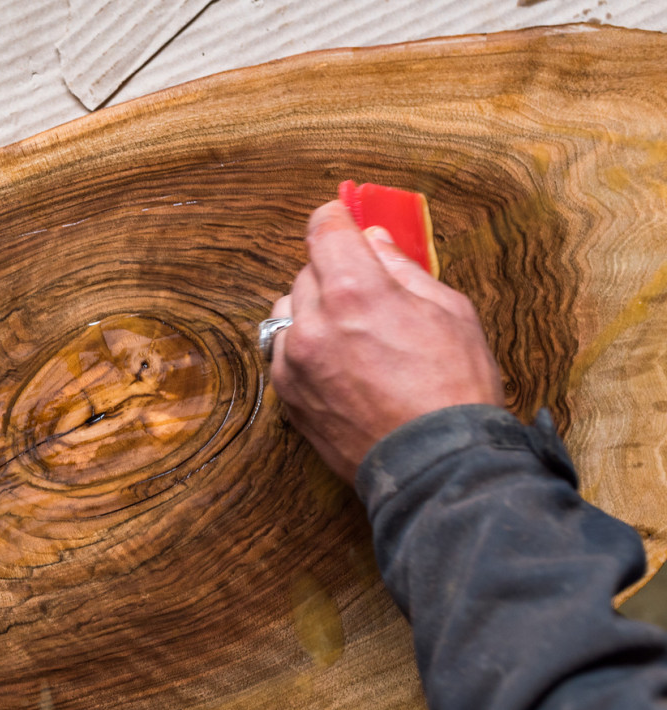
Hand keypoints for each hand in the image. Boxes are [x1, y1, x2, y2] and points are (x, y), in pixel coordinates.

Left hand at [269, 201, 504, 483]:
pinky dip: (303, 347)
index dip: (334, 219)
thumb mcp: (449, 311)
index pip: (323, 230)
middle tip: (368, 291)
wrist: (435, 464)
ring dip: (312, 310)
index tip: (342, 219)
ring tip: (352, 332)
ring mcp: (294, 361)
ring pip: (287, 310)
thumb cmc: (454, 390)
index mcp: (356, 291)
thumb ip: (403, 269)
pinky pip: (282, 350)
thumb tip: (374, 240)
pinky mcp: (287, 394)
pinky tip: (338, 363)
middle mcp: (314, 323)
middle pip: (307, 270)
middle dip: (334, 272)